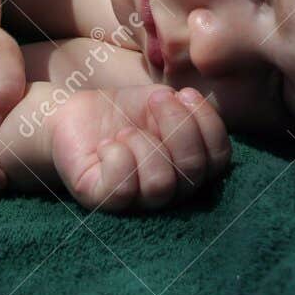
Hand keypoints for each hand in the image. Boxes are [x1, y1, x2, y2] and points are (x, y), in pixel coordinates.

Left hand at [47, 85, 230, 211]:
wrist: (75, 112)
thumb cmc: (123, 110)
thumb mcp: (162, 100)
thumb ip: (186, 109)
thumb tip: (193, 108)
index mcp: (190, 165)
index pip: (219, 159)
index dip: (208, 124)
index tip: (184, 93)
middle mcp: (170, 189)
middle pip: (194, 172)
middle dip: (176, 126)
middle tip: (154, 100)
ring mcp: (137, 201)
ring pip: (160, 184)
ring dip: (143, 143)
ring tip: (124, 129)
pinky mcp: (103, 201)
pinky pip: (122, 189)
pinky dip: (116, 156)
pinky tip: (106, 144)